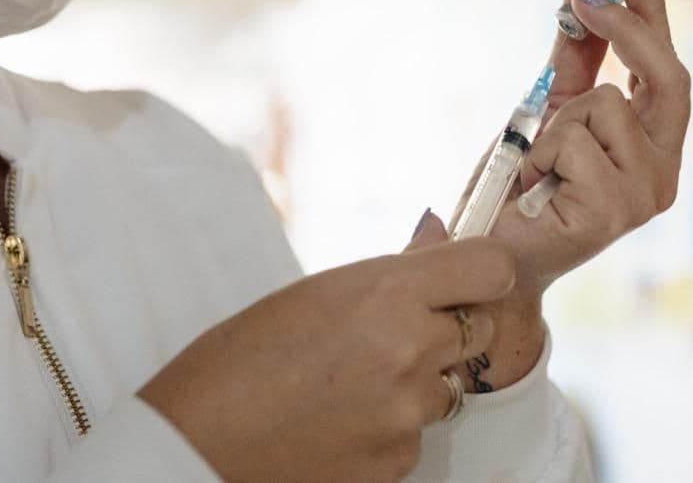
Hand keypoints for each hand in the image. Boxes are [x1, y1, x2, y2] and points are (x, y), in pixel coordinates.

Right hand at [139, 236, 515, 482]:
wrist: (200, 441)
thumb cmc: (241, 357)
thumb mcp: (317, 292)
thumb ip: (393, 269)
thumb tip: (438, 232)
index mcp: (388, 293)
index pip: (492, 269)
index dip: (480, 272)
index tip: (463, 277)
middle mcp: (412, 350)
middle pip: (479, 329)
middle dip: (447, 328)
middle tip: (389, 333)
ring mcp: (409, 414)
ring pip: (447, 387)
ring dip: (416, 382)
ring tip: (349, 384)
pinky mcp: (399, 463)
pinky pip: (417, 434)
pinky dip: (390, 427)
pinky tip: (340, 420)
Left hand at [451, 0, 690, 389]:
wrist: (485, 255)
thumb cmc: (517, 189)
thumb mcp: (544, 114)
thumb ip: (572, 63)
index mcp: (652, 145)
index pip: (665, 68)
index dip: (653, 10)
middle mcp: (663, 170)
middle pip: (666, 75)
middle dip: (626, 26)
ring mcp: (646, 195)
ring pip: (603, 103)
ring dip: (552, 123)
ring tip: (534, 166)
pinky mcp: (616, 213)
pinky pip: (573, 139)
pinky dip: (537, 153)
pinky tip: (532, 188)